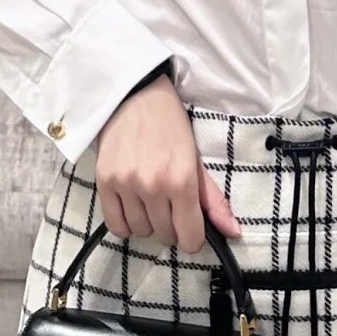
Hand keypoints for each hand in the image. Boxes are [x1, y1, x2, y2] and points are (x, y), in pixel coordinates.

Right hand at [94, 74, 242, 254]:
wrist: (136, 96)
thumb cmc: (171, 126)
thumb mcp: (197, 160)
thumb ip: (213, 199)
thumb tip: (233, 232)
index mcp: (182, 180)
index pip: (189, 237)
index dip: (193, 239)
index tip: (191, 229)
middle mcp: (153, 186)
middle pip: (165, 236)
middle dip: (171, 227)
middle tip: (171, 207)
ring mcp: (126, 185)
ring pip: (141, 231)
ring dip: (149, 224)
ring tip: (150, 203)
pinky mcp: (104, 182)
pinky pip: (115, 225)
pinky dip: (126, 224)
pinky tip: (133, 209)